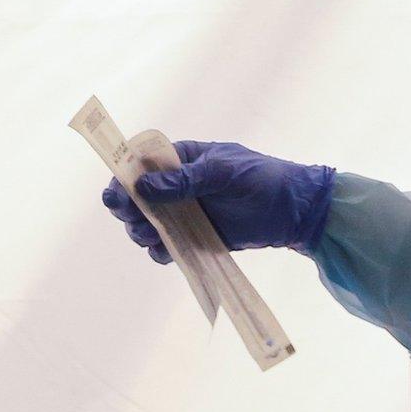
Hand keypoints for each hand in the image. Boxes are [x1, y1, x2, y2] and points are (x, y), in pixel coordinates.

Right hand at [100, 140, 335, 263]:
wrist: (294, 211)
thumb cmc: (262, 179)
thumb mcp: (223, 172)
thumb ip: (185, 180)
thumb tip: (142, 187)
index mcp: (181, 159)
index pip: (140, 164)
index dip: (123, 177)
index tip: (116, 194)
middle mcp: (176, 187)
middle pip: (135, 198)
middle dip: (128, 209)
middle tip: (134, 217)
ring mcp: (184, 214)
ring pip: (146, 225)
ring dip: (141, 231)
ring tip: (152, 234)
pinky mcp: (195, 239)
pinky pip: (167, 248)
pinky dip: (161, 252)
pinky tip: (167, 250)